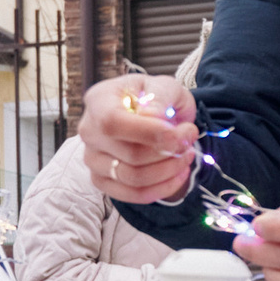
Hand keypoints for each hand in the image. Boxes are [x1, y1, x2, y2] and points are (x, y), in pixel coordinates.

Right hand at [78, 74, 197, 203]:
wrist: (154, 114)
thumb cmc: (156, 97)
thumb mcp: (164, 85)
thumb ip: (160, 97)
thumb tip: (152, 117)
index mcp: (99, 100)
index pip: (113, 123)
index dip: (149, 133)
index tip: (179, 133)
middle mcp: (89, 131)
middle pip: (130, 155)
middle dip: (170, 150)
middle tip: (190, 136)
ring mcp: (92, 159)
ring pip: (133, 178)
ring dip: (170, 170)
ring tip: (187, 153)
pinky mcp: (102, 180)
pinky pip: (133, 194)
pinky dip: (163, 188)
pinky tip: (179, 173)